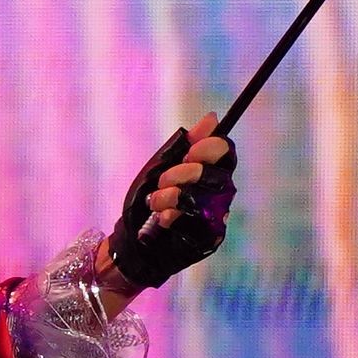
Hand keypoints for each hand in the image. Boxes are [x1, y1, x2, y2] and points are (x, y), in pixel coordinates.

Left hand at [101, 112, 236, 298]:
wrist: (132, 239)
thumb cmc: (148, 200)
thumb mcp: (161, 167)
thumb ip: (185, 145)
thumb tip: (212, 118)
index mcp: (212, 171)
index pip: (226, 152)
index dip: (209, 148)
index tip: (189, 152)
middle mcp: (221, 192)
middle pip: (214, 173)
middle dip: (181, 174)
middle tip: (162, 182)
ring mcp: (217, 215)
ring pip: (201, 197)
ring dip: (170, 196)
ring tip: (156, 202)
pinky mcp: (209, 237)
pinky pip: (195, 221)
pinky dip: (172, 217)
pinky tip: (163, 220)